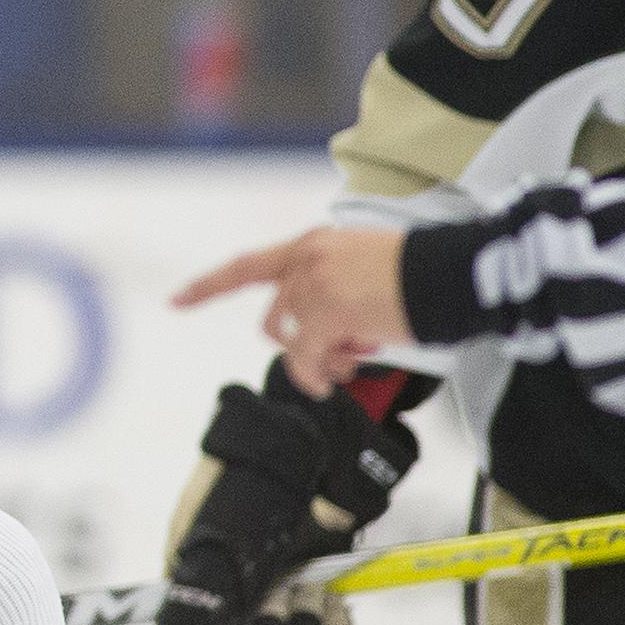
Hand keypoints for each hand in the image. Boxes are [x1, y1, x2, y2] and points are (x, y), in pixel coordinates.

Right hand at [155, 364, 415, 624]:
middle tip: (278, 598)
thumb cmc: (253, 488)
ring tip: (311, 582)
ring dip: (303, 621)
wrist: (315, 447)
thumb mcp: (218, 545)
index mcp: (191, 578)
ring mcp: (275, 591)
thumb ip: (199, 606)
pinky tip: (335, 604)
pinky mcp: (316, 589)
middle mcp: (231, 591)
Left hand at [176, 226, 411, 397]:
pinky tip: (336, 379)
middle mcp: (304, 261)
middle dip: (300, 345)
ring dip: (317, 361)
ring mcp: (311, 286)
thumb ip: (327, 286)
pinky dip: (316, 377)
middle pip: (274, 320)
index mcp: (310, 245)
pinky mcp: (325, 312)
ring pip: (291, 342)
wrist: (450, 273)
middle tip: (341, 357)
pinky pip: (306, 360)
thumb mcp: (361, 264)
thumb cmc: (417, 275)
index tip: (175, 301)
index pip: (246, 265)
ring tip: (352, 360)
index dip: (208, 286)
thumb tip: (318, 334)